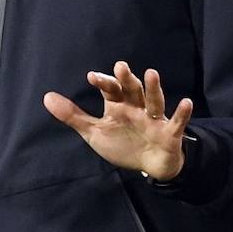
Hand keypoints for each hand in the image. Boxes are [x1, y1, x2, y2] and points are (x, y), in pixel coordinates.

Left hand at [42, 62, 193, 180]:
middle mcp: (136, 108)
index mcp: (118, 106)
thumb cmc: (123, 144)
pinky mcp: (169, 133)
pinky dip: (181, 113)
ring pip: (153, 102)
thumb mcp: (94, 131)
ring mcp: (154, 120)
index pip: (110, 90)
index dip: (103, 82)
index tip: (92, 77)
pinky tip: (186, 102)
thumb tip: (46, 97)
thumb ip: (73, 115)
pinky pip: (176, 122)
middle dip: (126, 80)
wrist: (150, 165)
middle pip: (132, 90)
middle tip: (120, 67)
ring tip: (151, 73)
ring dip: (152, 89)